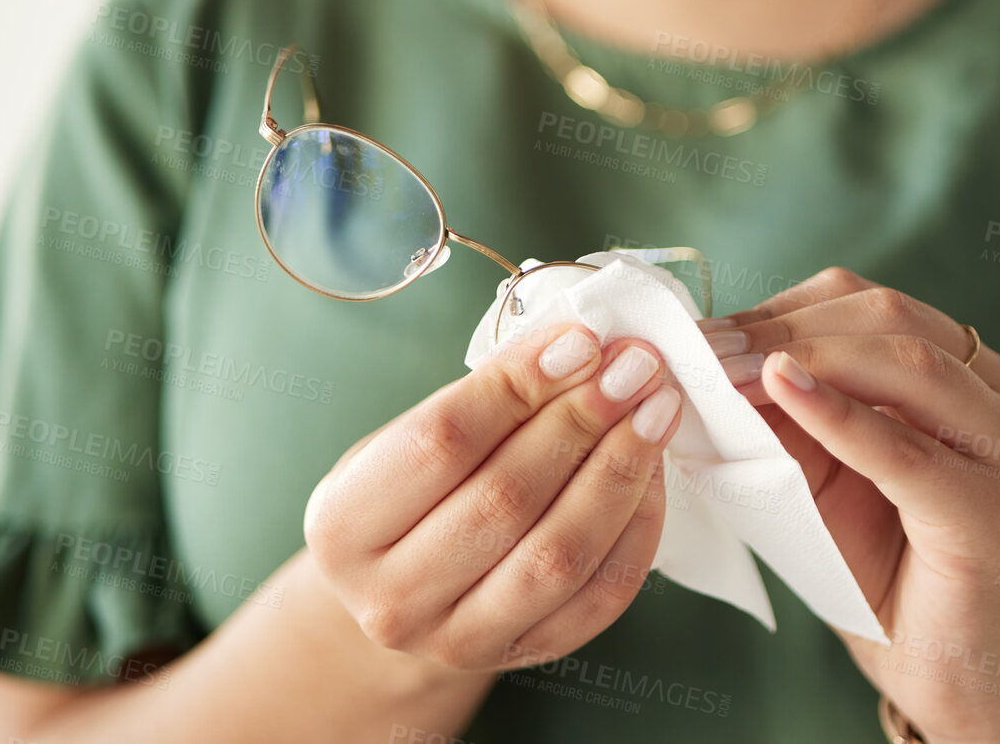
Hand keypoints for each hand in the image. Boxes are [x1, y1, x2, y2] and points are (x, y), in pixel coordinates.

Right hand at [303, 322, 682, 673]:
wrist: (404, 593)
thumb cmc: (412, 492)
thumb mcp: (410, 437)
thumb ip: (484, 397)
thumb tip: (581, 346)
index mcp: (343, 526)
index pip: (443, 441)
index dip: (520, 385)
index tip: (582, 340)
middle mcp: (391, 597)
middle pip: (506, 498)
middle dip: (582, 421)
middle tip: (635, 367)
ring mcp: (458, 640)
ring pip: (559, 554)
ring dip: (619, 471)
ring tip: (656, 410)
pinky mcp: (524, 657)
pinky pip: (601, 595)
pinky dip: (638, 526)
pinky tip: (653, 471)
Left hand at [700, 269, 999, 743]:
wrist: (952, 672)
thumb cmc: (884, 568)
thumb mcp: (820, 469)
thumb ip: (785, 409)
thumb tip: (707, 355)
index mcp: (965, 368)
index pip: (864, 301)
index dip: (779, 309)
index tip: (703, 332)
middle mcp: (998, 391)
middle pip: (884, 316)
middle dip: (783, 328)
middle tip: (704, 351)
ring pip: (903, 360)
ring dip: (801, 357)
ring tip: (726, 370)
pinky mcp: (986, 507)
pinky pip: (903, 449)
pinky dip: (837, 414)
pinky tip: (781, 390)